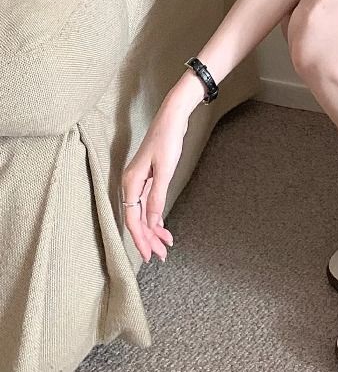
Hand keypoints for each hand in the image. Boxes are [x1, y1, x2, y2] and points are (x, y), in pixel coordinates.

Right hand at [121, 100, 187, 262]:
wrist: (172, 116)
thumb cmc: (167, 138)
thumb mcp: (165, 169)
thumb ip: (157, 196)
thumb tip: (152, 221)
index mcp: (131, 182)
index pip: (133, 219)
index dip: (140, 238)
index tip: (148, 255)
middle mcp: (131, 184)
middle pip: (137, 219)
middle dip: (148, 238)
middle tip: (161, 255)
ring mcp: (140, 181)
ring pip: (143, 213)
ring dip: (153, 230)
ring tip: (165, 245)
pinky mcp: (149, 178)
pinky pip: (149, 204)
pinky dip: (156, 216)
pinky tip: (163, 227)